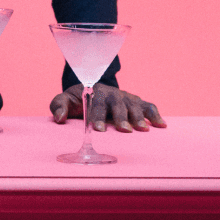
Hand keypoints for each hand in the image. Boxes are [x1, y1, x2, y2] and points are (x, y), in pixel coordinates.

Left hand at [48, 83, 165, 131]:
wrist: (90, 88)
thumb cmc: (77, 100)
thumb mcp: (64, 100)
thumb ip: (58, 106)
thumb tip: (59, 118)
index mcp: (94, 93)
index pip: (96, 105)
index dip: (98, 116)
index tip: (99, 129)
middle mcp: (112, 94)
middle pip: (118, 105)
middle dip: (121, 117)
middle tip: (125, 130)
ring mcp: (125, 98)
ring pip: (134, 105)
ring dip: (139, 116)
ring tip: (143, 130)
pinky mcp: (136, 102)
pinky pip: (148, 106)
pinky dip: (155, 114)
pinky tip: (161, 125)